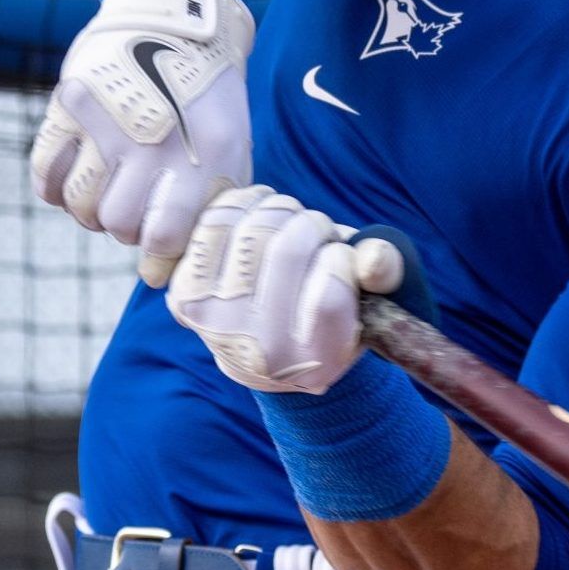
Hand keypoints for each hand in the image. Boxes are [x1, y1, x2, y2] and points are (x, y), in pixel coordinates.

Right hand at [30, 0, 255, 284]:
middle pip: (115, 222)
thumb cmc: (208, 104)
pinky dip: (52, 187)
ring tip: (107, 187)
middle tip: (133, 205)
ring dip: (89, 207)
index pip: (164, 235)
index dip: (156, 250)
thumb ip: (202, 215)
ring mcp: (109, 120)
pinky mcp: (71, 103)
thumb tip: (156, 278)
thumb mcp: (228, 153)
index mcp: (204, 156)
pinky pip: (44, 171)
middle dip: (123, 226)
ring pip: (78, 203)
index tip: (157, 238)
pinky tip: (73, 177)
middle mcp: (154, 140)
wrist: (180, 24)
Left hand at [166, 187, 405, 394]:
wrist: (264, 351)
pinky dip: (245, 205)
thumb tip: (374, 258)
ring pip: (256, 226)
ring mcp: (215, 324)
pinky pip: (217, 220)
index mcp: (316, 364)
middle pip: (291, 249)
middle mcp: (261, 354)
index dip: (341, 259)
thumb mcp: (369, 299)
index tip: (340, 259)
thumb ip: (384, 274)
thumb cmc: (327, 313)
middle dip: (314, 227)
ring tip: (290, 228)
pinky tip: (258, 218)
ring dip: (282, 212)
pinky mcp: (184, 294)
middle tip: (318, 234)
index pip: (331, 293)